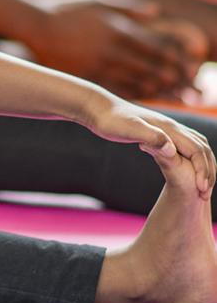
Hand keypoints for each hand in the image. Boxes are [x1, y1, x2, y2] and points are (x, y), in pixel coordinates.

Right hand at [24, 0, 197, 98]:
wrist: (34, 25)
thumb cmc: (65, 7)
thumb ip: (128, 6)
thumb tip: (156, 12)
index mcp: (116, 29)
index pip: (153, 46)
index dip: (171, 56)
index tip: (182, 63)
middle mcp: (110, 49)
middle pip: (147, 66)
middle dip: (166, 74)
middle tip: (179, 81)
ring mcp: (97, 64)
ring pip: (132, 80)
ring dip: (151, 86)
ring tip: (164, 90)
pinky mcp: (85, 75)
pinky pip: (113, 87)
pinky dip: (128, 92)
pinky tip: (137, 94)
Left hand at [83, 94, 216, 197]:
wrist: (97, 109)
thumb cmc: (110, 120)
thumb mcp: (128, 130)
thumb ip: (150, 137)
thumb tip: (171, 149)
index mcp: (168, 129)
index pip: (196, 151)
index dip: (203, 171)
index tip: (201, 190)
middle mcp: (171, 127)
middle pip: (202, 149)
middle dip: (208, 171)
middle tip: (205, 194)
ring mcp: (166, 128)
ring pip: (196, 145)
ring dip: (203, 164)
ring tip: (201, 184)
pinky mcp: (158, 132)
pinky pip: (183, 145)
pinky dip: (191, 158)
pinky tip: (184, 168)